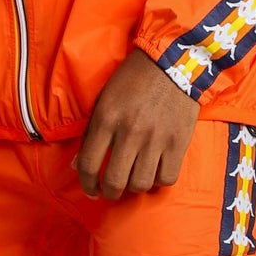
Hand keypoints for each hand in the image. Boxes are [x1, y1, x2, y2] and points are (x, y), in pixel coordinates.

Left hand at [75, 51, 198, 200]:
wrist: (172, 62)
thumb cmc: (133, 80)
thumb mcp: (104, 100)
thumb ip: (90, 133)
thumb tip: (78, 166)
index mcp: (107, 119)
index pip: (89, 165)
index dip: (87, 184)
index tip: (91, 190)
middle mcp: (130, 133)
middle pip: (115, 182)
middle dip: (109, 193)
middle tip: (111, 191)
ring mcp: (156, 139)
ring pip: (141, 184)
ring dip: (134, 187)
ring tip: (134, 178)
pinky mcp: (178, 142)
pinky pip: (166, 178)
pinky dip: (159, 180)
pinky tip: (155, 171)